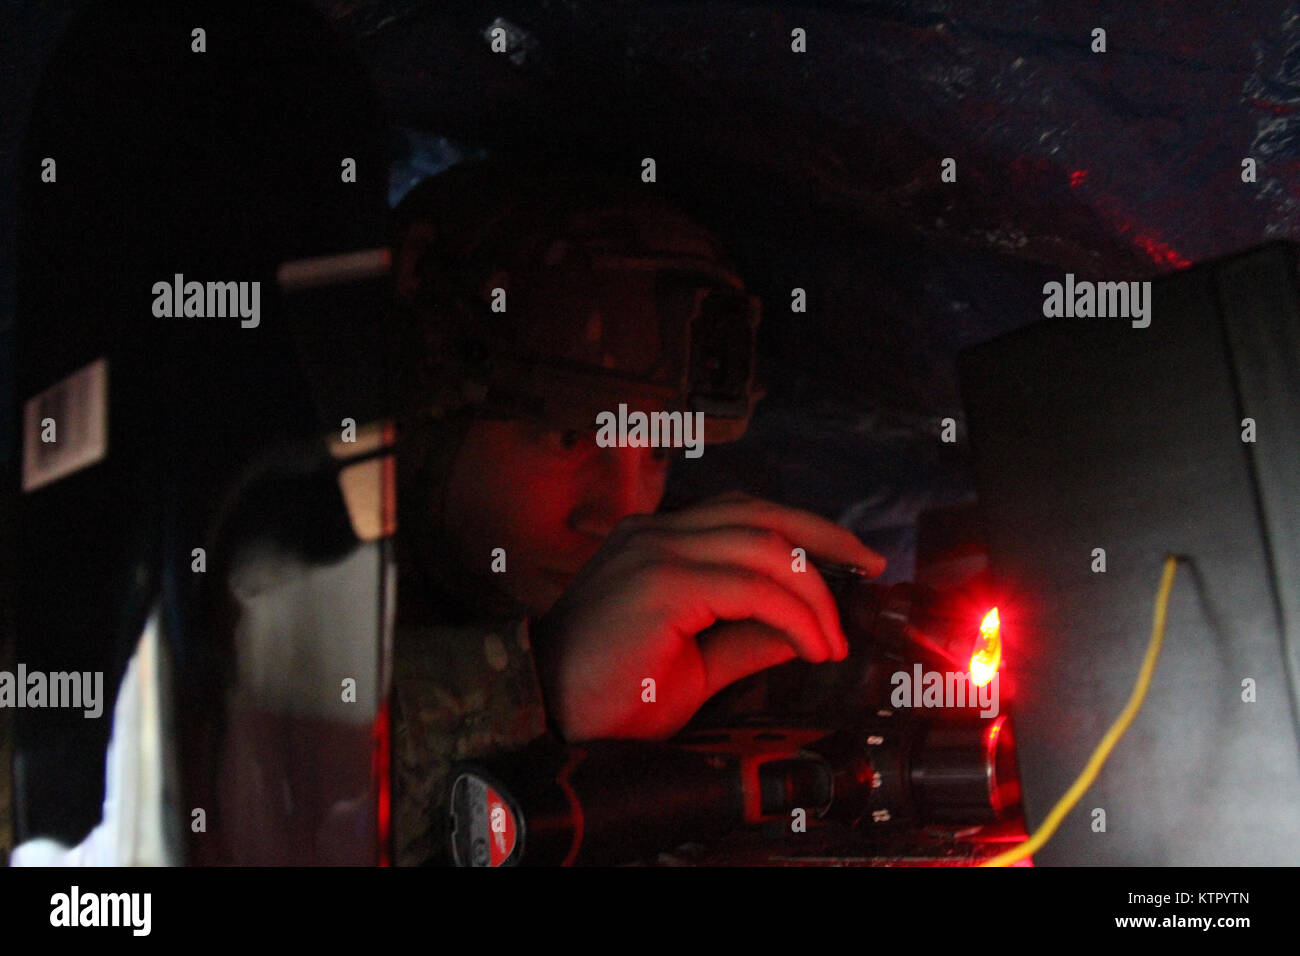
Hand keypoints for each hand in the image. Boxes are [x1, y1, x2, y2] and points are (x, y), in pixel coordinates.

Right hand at [532, 491, 884, 740]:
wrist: (545, 712)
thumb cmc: (607, 692)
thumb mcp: (695, 663)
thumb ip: (747, 638)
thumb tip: (802, 629)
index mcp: (657, 542)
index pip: (745, 515)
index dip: (805, 530)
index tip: (849, 558)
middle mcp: (655, 535)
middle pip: (762, 515)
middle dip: (825, 540)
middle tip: (867, 569)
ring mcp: (655, 553)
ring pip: (763, 545)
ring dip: (812, 591)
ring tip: (832, 636)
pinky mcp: (660, 583)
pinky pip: (750, 587)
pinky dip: (793, 615)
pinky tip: (811, 645)